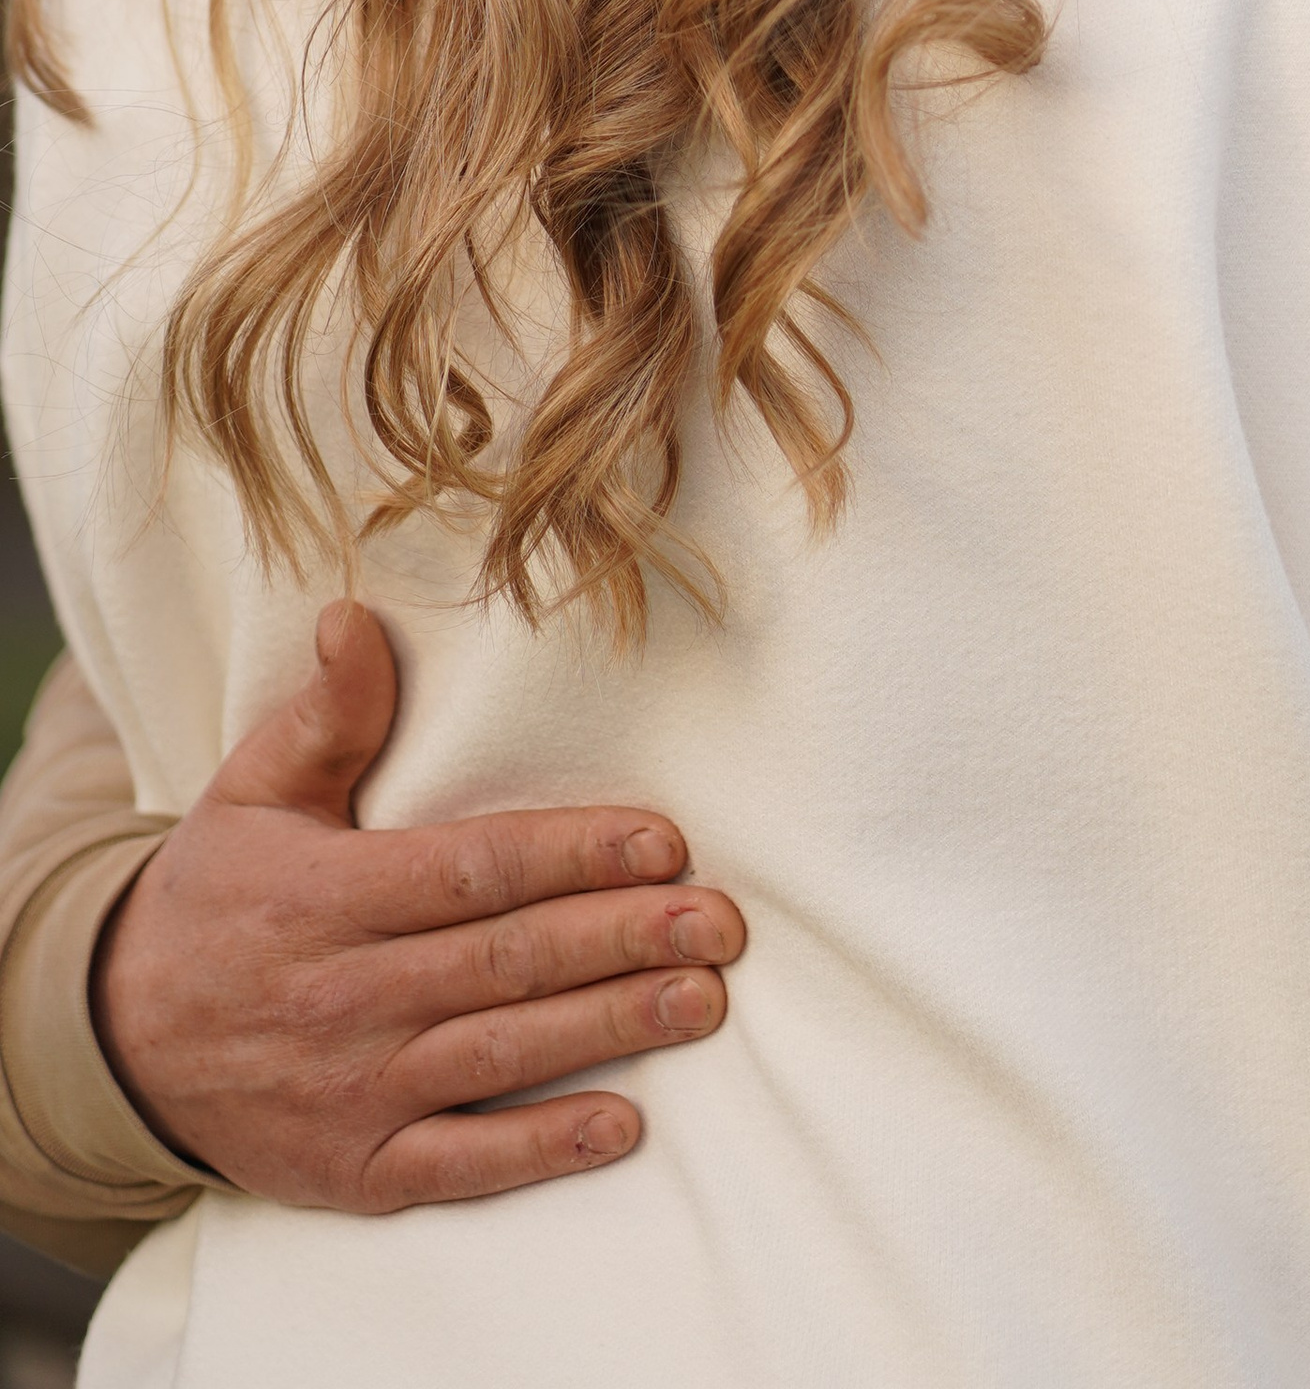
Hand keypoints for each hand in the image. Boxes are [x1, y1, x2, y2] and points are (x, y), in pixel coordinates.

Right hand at [93, 601, 744, 1210]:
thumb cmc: (216, 897)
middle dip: (621, 937)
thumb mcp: (250, 792)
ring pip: (498, 1052)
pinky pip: (459, 1162)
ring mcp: (350, 1090)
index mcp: (327, 895)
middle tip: (721, 921)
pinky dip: (539, 1149)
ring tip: (703, 998)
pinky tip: (621, 1126)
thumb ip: (325, 713)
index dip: (571, 854)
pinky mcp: (354, 1168)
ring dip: (609, 1027)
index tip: (663, 840)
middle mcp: (344, 995)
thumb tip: (355, 616)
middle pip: (504, 961)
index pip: (471, 871)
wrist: (115, 1043)